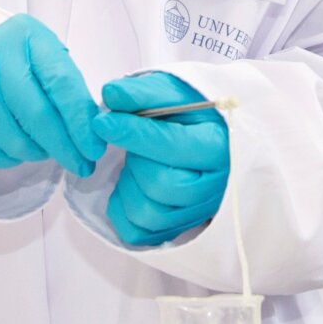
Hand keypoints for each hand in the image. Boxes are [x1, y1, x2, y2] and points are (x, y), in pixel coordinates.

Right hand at [0, 15, 104, 175]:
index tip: (94, 148)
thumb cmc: (13, 59)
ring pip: (14, 140)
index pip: (61, 84)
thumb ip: (66, 88)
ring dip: (38, 153)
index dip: (81, 122)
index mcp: (26, 37)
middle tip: (81, 165)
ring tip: (45, 149)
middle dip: (65, 148)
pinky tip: (16, 146)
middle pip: (36, 116)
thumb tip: (89, 133)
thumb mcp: (42, 57)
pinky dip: (10, 158)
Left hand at [92, 72, 229, 246]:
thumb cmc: (193, 112)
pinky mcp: (177, 227)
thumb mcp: (175, 91)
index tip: (103, 122)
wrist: (210, 135)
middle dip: (136, 159)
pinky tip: (130, 183)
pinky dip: (123, 209)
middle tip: (132, 140)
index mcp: (219, 146)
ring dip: (128, 184)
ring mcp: (196, 212)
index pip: (173, 146)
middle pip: (162, 184)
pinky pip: (138, 232)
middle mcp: (214, 186)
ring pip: (148, 212)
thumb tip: (111, 95)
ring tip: (136, 160)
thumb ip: (144, 93)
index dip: (134, 134)